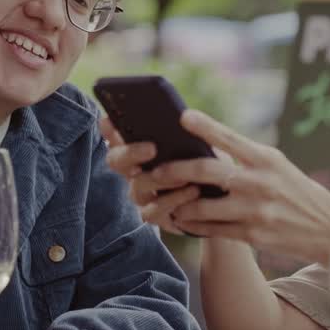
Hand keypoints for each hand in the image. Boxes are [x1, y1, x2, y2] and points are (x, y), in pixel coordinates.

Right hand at [99, 116, 200, 235]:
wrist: (219, 197)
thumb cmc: (204, 162)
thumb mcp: (195, 143)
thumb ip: (182, 131)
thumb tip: (182, 113)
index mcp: (138, 150)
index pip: (115, 137)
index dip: (109, 130)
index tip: (109, 120)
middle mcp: (133, 172)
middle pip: (116, 161)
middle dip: (131, 153)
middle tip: (152, 148)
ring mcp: (141, 195)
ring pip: (136, 187)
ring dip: (159, 180)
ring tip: (183, 174)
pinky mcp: (154, 215)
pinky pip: (153, 211)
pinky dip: (173, 200)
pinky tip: (193, 191)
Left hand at [151, 110, 329, 264]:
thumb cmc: (298, 192)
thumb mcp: (278, 166)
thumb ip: (246, 157)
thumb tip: (209, 147)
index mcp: (266, 158)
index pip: (230, 138)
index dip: (204, 126)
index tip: (182, 116)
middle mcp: (259, 182)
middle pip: (206, 171)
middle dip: (174, 171)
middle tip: (156, 171)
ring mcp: (255, 210)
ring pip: (202, 206)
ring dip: (179, 205)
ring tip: (166, 202)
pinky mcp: (252, 235)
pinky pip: (212, 230)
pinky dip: (194, 226)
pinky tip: (184, 222)